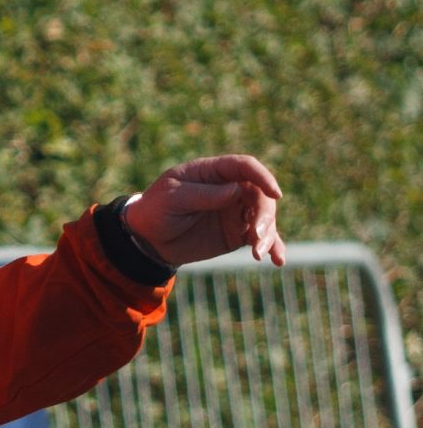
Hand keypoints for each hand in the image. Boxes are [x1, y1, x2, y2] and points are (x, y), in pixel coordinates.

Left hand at [124, 155, 285, 270]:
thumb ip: (206, 194)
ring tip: (259, 253)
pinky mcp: (237, 233)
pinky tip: (278, 260)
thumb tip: (238, 190)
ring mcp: (235, 211)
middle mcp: (230, 188)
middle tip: (256, 234)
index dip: (263, 177)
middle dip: (264, 213)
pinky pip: (260, 238)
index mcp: (213, 171)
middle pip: (260, 194)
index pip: (245, 167)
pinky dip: (272, 247)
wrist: (149, 239)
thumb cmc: (157, 209)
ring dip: (268, 233)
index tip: (274, 194)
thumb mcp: (174, 198)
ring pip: (264, 217)